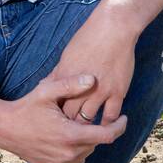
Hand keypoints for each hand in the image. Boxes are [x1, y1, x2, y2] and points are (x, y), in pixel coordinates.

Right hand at [0, 73, 126, 162]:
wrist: (3, 129)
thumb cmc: (25, 108)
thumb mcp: (47, 92)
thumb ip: (71, 85)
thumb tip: (93, 78)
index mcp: (71, 135)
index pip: (108, 135)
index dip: (120, 126)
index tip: (124, 118)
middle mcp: (69, 154)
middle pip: (97, 143)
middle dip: (97, 130)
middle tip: (87, 117)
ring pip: (87, 153)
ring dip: (86, 141)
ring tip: (74, 127)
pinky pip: (75, 161)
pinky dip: (75, 150)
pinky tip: (65, 138)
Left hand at [50, 1, 139, 125]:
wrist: (113, 29)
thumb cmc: (87, 39)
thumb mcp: (66, 56)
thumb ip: (58, 74)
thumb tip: (45, 85)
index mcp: (65, 78)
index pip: (55, 104)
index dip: (54, 115)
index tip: (53, 122)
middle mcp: (80, 88)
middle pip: (69, 115)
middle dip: (67, 125)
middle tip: (67, 133)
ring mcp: (100, 91)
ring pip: (89, 118)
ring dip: (85, 127)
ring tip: (84, 133)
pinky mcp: (117, 92)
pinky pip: (110, 115)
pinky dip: (106, 123)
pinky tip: (104, 126)